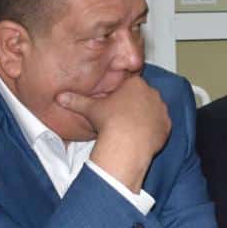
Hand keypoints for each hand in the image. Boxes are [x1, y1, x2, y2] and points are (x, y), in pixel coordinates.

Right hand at [58, 76, 170, 190]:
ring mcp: (162, 109)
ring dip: (145, 117)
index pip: (130, 84)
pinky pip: (160, 125)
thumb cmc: (109, 122)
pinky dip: (153, 130)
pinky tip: (142, 136)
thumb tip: (59, 97)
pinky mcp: (167, 125)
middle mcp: (152, 93)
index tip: (116, 105)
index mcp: (135, 84)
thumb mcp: (89, 109)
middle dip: (135, 104)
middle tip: (122, 117)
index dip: (122, 95)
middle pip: (143, 96)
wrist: (127, 143)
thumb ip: (75, 100)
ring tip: (132, 128)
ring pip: (153, 110)